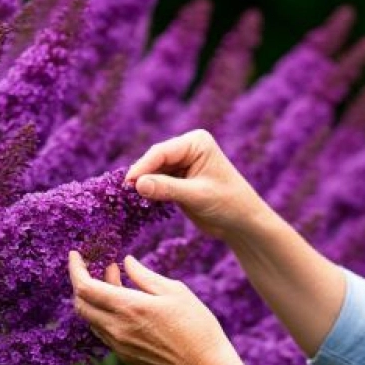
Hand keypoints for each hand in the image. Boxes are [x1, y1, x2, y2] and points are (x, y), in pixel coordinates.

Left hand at [68, 250, 243, 364]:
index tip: (75, 254)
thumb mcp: (175, 291)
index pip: (85, 287)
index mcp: (128, 308)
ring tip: (115, 280)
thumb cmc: (197, 326)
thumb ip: (145, 276)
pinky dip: (105, 314)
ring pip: (91, 319)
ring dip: (95, 298)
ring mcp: (120, 345)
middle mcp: (117, 328)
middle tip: (96, 266)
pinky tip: (123, 304)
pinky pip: (104, 331)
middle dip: (81, 282)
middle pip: (80, 304)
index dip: (75, 269)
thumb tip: (126, 262)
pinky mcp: (126, 357)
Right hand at [125, 129, 268, 240]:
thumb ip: (167, 188)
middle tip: (123, 193)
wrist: (242, 222)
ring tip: (127, 198)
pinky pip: (157, 182)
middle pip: (155, 160)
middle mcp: (188, 148)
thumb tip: (138, 184)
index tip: (127, 183)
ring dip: (143, 185)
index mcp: (196, 142)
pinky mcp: (178, 180)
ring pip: (153, 172)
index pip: (162, 152)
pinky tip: (138, 201)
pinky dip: (148, 191)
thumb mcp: (197, 196)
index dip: (143, 167)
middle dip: (141, 175)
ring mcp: (182, 164)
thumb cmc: (228, 204)